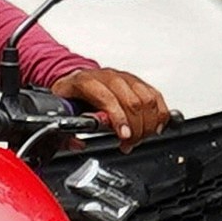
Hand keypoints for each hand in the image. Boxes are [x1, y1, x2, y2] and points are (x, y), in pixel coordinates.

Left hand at [51, 65, 167, 142]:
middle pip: (132, 102)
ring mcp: (125, 78)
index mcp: (86, 81)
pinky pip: (155, 96)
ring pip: (147, 99)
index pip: (108, 98)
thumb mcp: (61, 111)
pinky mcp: (138, 82)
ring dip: (148, 124)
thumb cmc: (70, 94)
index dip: (119, 118)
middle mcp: (108, 77)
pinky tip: (155, 127)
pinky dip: (160, 114)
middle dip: (135, 129)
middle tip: (129, 144)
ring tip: (140, 138)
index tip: (124, 136)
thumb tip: (77, 143)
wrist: (76, 78)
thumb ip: (66, 131)